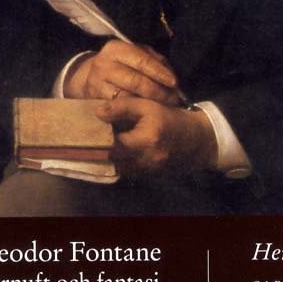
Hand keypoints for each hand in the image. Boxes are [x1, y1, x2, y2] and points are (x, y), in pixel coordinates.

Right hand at [63, 40, 179, 104]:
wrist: (89, 77)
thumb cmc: (121, 65)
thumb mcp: (135, 55)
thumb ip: (153, 61)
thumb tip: (169, 74)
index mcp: (116, 49)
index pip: (142, 60)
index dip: (159, 72)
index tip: (174, 83)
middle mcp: (103, 64)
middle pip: (135, 81)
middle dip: (157, 92)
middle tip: (172, 99)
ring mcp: (96, 84)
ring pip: (127, 98)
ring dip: (148, 104)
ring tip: (163, 106)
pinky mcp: (94, 101)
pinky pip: (119, 109)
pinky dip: (134, 112)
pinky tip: (146, 112)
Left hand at [96, 96, 217, 176]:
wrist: (196, 140)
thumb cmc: (171, 118)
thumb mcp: (148, 105)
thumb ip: (122, 106)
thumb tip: (97, 112)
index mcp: (146, 140)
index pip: (112, 144)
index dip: (97, 138)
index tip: (86, 131)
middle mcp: (145, 160)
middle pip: (111, 160)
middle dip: (99, 149)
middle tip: (88, 138)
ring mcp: (146, 171)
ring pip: (116, 167)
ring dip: (108, 157)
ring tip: (100, 143)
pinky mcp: (146, 176)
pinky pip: (125, 171)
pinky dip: (118, 161)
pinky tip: (115, 150)